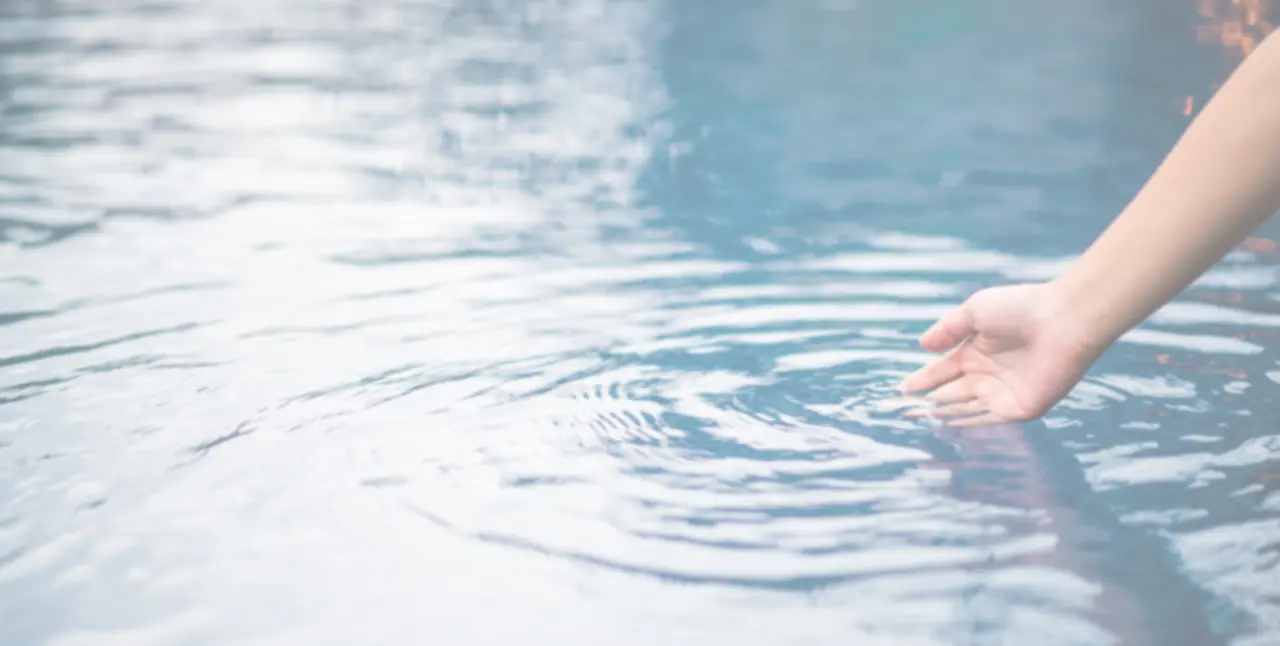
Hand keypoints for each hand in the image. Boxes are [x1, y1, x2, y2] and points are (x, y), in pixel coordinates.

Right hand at [899, 283, 1106, 425]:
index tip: (902, 389)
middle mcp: (987, 375)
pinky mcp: (1020, 408)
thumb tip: (922, 346)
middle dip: (925, 402)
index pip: (942, 372)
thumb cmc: (1021, 308)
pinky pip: (988, 420)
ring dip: (941, 414)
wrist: (1063, 319)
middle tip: (900, 411)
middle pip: (950, 393)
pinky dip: (967, 422)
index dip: (922, 380)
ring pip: (964, 408)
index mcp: (976, 352)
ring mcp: (1003, 393)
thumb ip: (948, 329)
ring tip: (914, 418)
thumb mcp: (976, 311)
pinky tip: (945, 422)